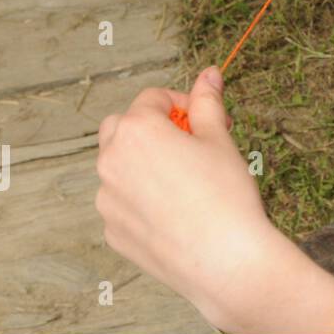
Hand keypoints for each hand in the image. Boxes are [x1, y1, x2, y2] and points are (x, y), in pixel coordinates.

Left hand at [95, 67, 284, 332]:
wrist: (225, 260)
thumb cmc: (226, 196)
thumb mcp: (220, 139)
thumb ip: (207, 103)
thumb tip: (208, 74)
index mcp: (137, 131)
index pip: (152, 98)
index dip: (183, 102)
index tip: (205, 119)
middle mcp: (111, 162)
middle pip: (122, 127)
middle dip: (151, 129)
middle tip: (190, 144)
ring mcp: (107, 199)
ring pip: (120, 167)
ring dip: (145, 163)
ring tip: (188, 182)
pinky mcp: (112, 230)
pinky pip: (123, 201)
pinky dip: (143, 198)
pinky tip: (178, 211)